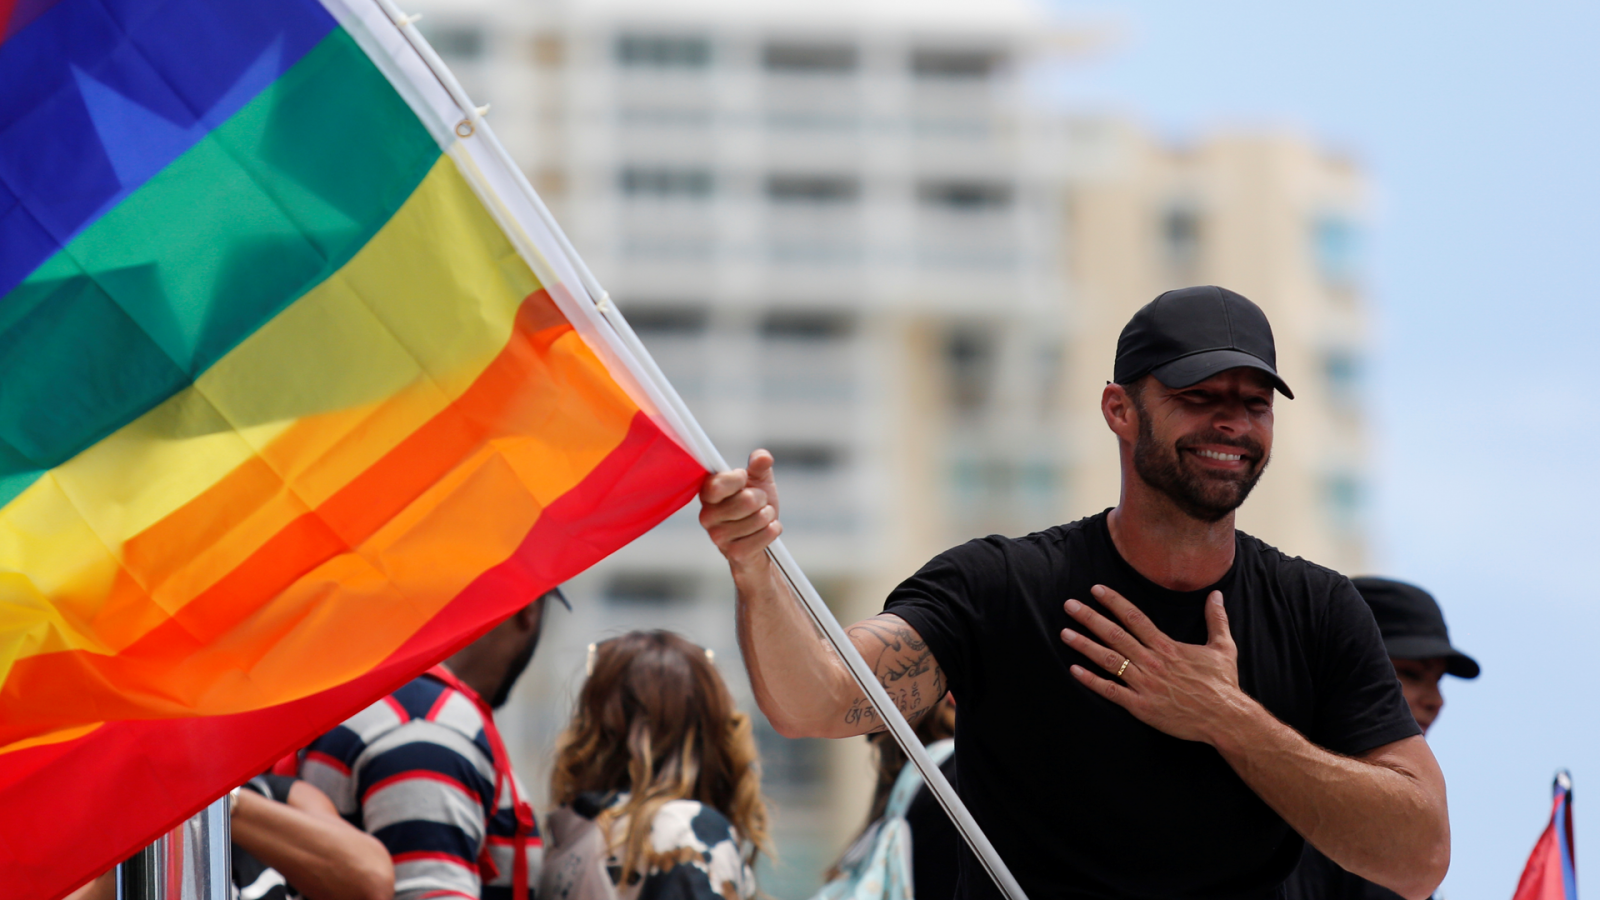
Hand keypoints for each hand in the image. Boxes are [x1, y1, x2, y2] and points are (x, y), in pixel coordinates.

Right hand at [699, 449, 781, 568]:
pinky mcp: (734, 553)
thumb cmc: (755, 508)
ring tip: (763, 518)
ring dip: (768, 516)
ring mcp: (719, 537)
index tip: (744, 480)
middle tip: (759, 503)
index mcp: (708, 495)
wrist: (760, 541)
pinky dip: (773, 531)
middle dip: (762, 499)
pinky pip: (764, 536)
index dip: (738, 479)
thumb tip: (762, 457)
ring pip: (758, 519)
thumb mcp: (758, 482)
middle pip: (746, 500)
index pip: (717, 484)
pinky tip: (768, 530)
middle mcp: (707, 516)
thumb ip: (759, 466)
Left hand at [1060, 585, 1254, 743]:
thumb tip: (1216, 594)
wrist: (1226, 718)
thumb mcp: (1223, 647)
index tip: (1096, 590)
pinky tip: (1074, 670)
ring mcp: (1145, 684)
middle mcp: (1152, 661)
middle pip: (1115, 635)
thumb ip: (1216, 619)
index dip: (1114, 602)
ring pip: (1109, 660)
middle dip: (1090, 618)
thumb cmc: (1223, 684)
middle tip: (1069, 605)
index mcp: (1167, 646)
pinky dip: (1092, 681)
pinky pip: (1111, 691)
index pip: (1134, 618)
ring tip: (1065, 633)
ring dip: (1085, 646)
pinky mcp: (1141, 706)